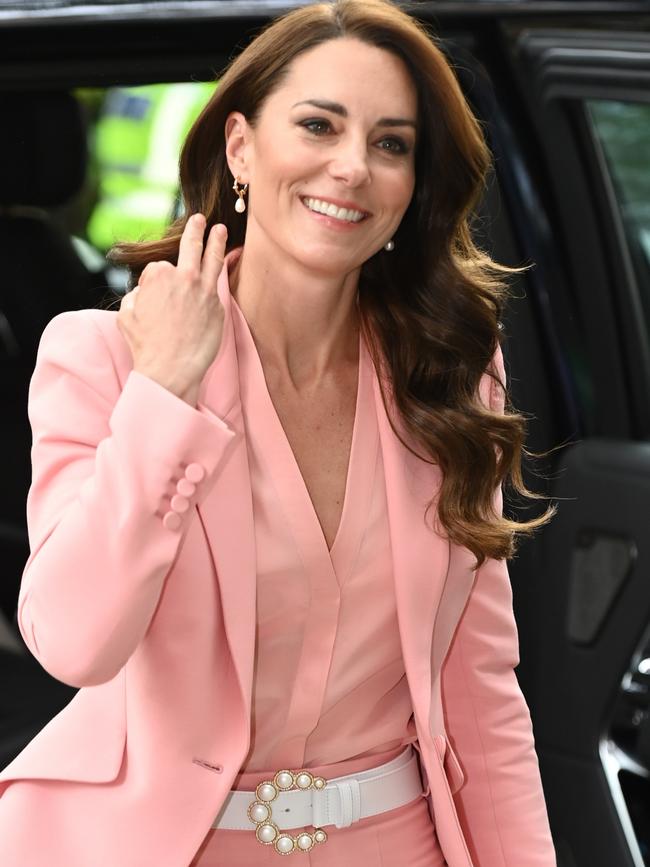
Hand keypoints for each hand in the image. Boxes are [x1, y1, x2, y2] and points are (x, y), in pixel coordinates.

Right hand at [117, 214, 226, 405]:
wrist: (171, 368)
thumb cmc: (146, 345)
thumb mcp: (127, 314)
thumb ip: (136, 295)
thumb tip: (144, 292)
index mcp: (158, 274)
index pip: (160, 267)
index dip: (155, 283)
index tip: (154, 298)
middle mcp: (183, 277)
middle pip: (191, 247)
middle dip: (196, 231)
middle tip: (200, 220)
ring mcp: (204, 291)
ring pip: (212, 260)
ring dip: (217, 242)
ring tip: (220, 230)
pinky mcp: (218, 307)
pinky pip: (218, 288)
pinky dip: (218, 278)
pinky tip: (225, 267)